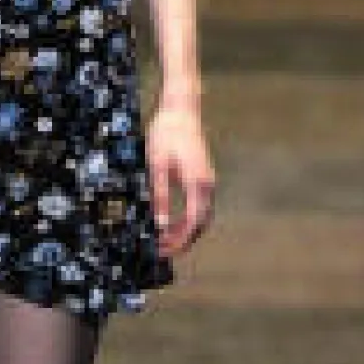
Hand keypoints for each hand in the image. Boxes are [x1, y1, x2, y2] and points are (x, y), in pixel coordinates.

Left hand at [147, 98, 215, 256]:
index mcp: (198, 183)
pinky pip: (198, 207)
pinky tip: (171, 225)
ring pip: (201, 217)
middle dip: (182, 242)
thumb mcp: (156, 165)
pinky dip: (187, 221)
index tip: (162, 251)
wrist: (180, 110)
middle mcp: (207, 185)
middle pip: (200, 225)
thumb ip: (159, 196)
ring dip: (185, 233)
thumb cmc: (165, 134)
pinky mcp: (202, 178)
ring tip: (164, 243)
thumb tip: (159, 224)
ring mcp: (208, 182)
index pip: (192, 223)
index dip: (178, 241)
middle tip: (162, 253)